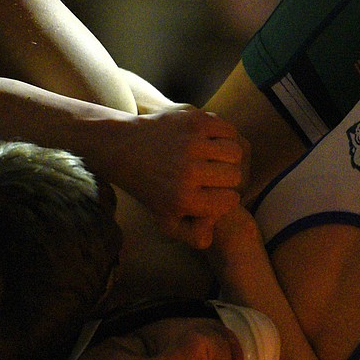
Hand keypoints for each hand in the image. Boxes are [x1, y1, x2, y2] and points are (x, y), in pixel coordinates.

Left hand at [108, 106, 247, 248]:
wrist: (123, 148)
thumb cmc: (151, 188)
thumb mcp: (166, 220)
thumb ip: (191, 236)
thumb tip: (210, 239)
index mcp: (183, 199)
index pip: (230, 200)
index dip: (226, 197)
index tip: (214, 193)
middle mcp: (188, 172)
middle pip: (235, 175)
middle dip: (229, 177)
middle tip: (215, 174)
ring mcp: (190, 144)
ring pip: (235, 151)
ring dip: (229, 155)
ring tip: (215, 158)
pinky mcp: (193, 120)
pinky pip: (228, 129)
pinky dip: (225, 135)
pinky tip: (212, 141)